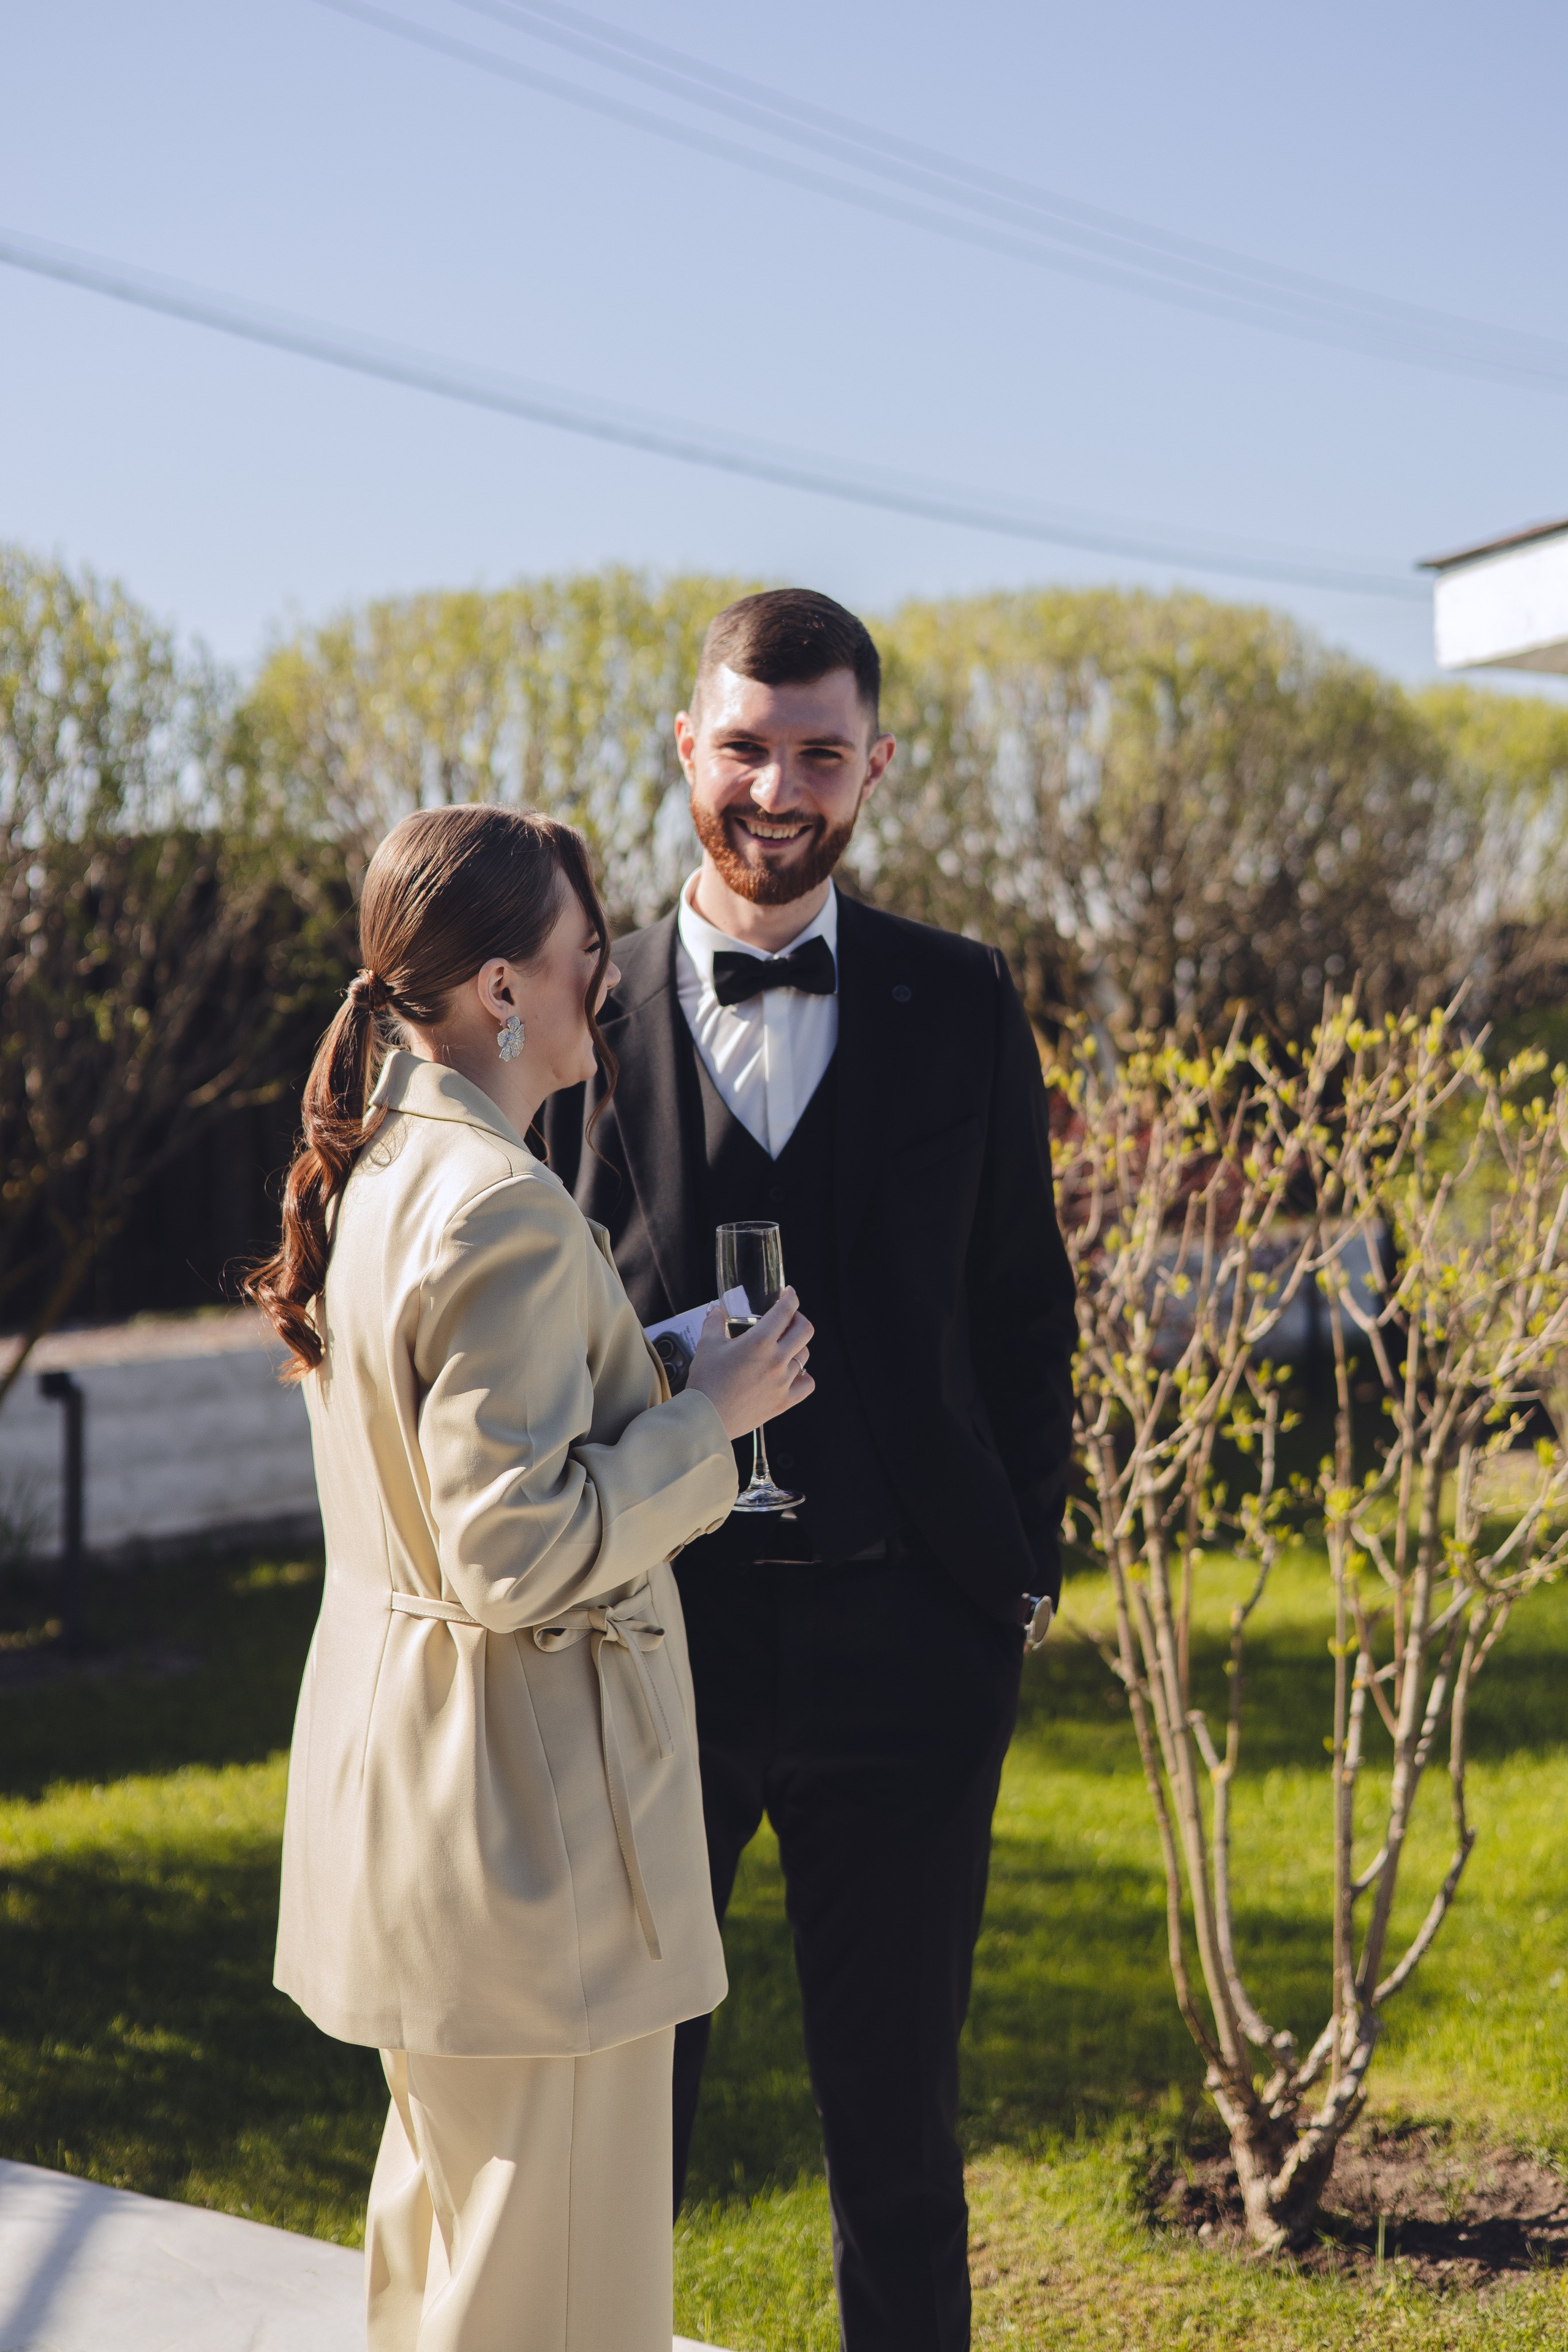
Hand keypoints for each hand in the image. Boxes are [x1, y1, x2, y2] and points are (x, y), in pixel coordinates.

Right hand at [686, 1290, 814, 1440]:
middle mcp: (776, 1360)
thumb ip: (714, 1322)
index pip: (785, 1311)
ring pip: (805, 1355)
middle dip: (799, 1318)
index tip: (789, 1293)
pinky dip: (804, 1375)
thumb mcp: (707, 1345)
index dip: (791, 1297)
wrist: (706, 1417)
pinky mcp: (783, 1401)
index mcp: (759, 1342)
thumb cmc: (706, 1381)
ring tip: (785, 1346)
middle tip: (788, 1318)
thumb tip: (716, 1310)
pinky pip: (807, 1384)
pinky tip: (793, 1372)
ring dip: (798, 1345)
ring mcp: (783, 1382)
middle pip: (805, 1330)